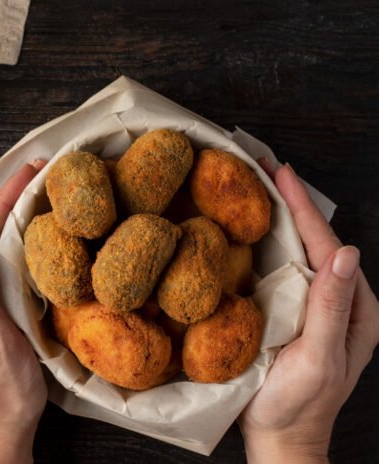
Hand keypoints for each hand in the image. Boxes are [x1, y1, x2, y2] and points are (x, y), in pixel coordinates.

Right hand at [239, 163, 378, 462]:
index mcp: (353, 308)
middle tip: (262, 166)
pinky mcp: (290, 314)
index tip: (280, 171)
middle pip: (314, 240)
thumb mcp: (319, 359)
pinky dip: (267, 242)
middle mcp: (336, 300)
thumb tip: (345, 253)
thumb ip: (332, 309)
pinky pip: (282, 269)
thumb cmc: (297, 405)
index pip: (327, 245)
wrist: (280, 439)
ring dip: (277, 216)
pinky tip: (250, 229)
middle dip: (290, 201)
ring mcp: (313, 307)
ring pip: (298, 251)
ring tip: (256, 186)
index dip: (303, 205)